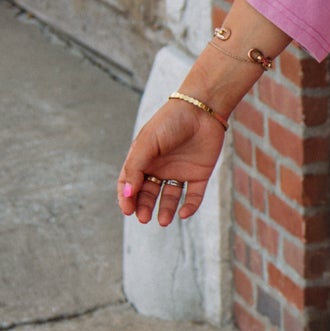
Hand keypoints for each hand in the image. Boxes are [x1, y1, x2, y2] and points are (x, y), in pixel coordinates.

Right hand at [118, 99, 226, 227]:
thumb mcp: (147, 144)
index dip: (127, 198)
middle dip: (144, 207)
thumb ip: (135, 169)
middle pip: (148, 194)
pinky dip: (189, 206)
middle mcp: (160, 168)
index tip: (127, 210)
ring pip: (170, 197)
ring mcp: (180, 172)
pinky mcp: (200, 174)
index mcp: (143, 159)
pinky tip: (183, 213)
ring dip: (166, 210)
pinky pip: (193, 195)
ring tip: (163, 221)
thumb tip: (127, 195)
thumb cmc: (169, 122)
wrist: (202, 109)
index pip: (130, 184)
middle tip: (143, 218)